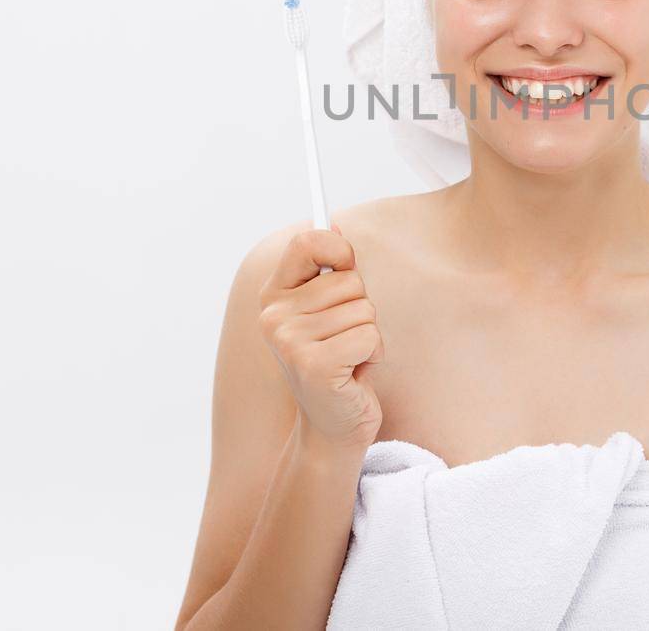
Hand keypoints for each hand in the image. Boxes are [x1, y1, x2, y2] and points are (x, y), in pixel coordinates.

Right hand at [257, 224, 384, 453]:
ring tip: (349, 357)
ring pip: (365, 309)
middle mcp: (274, 316)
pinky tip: (355, 373)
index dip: (338, 248)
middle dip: (361, 309)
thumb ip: (326, 272)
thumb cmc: (335, 362)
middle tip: (344, 338)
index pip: (306, 242)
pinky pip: (370, 335)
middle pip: (351, 280)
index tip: (346, 265)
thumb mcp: (324, 313)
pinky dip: (374, 354)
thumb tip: (333, 224)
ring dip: (369, 335)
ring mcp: (291, 341)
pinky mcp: (314, 366)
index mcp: (274, 295)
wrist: (331, 425)